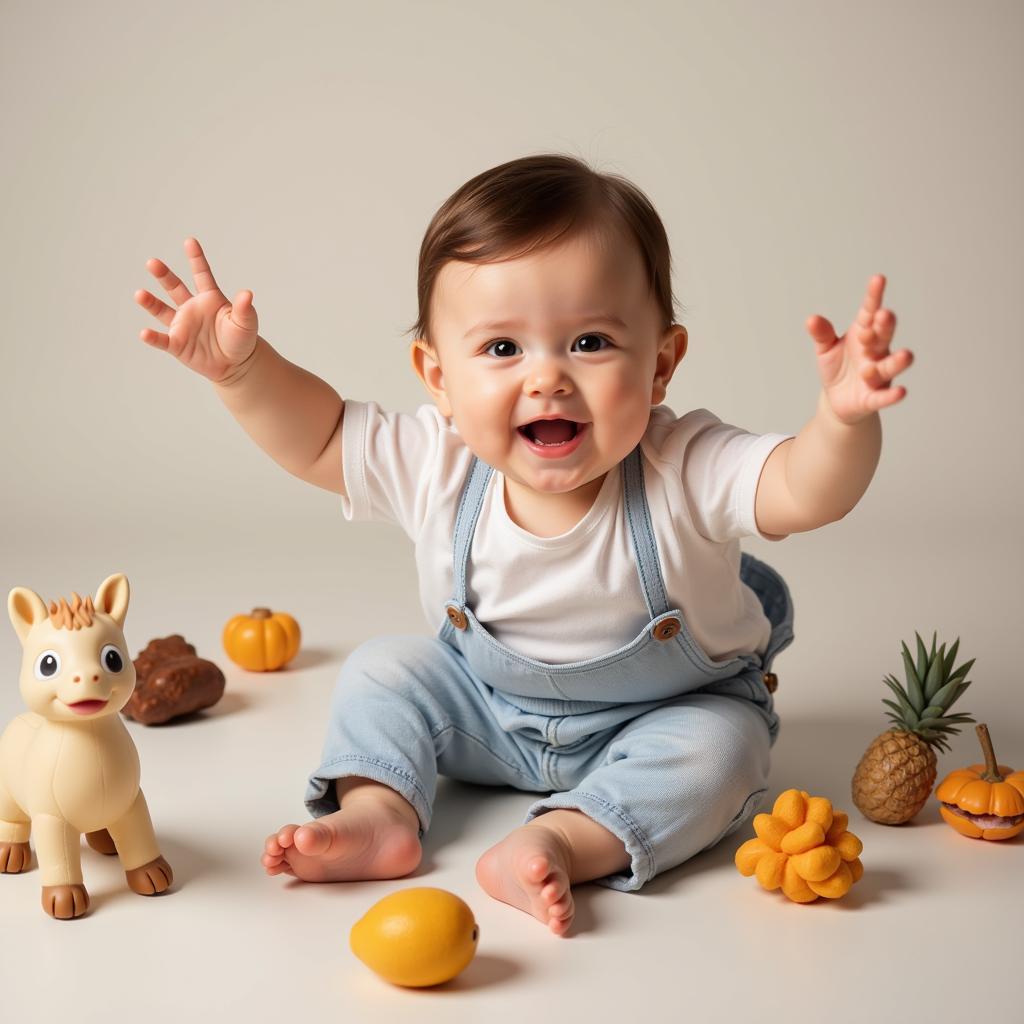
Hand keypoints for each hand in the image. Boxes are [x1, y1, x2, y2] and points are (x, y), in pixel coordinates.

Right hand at [134, 238, 258, 383]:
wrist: (235, 365)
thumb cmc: (241, 339)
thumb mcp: (246, 323)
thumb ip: (245, 309)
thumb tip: (247, 294)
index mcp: (210, 298)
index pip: (202, 275)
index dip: (196, 258)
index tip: (190, 241)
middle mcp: (192, 308)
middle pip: (174, 287)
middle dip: (164, 275)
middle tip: (152, 262)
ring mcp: (183, 325)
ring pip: (162, 310)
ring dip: (150, 302)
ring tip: (139, 294)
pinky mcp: (177, 344)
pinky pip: (162, 340)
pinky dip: (153, 337)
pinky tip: (144, 333)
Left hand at [805, 274, 912, 424]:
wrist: (838, 400)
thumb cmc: (837, 368)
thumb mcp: (825, 349)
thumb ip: (822, 334)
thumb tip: (812, 319)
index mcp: (863, 333)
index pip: (870, 312)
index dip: (874, 296)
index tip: (878, 279)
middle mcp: (876, 351)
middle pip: (884, 335)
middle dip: (885, 326)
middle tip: (882, 316)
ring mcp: (878, 373)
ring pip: (890, 365)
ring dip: (896, 361)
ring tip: (903, 356)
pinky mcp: (875, 396)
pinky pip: (885, 395)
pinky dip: (892, 395)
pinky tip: (901, 392)